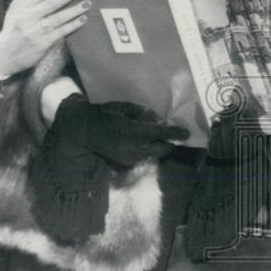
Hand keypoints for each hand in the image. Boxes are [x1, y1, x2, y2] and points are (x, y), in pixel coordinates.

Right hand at [0, 0, 90, 76]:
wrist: (4, 54)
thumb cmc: (15, 29)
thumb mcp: (17, 11)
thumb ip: (33, 2)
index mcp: (21, 5)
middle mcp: (27, 17)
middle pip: (52, 3)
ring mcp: (35, 31)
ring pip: (59, 17)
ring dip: (75, 9)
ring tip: (87, 3)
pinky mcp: (42, 43)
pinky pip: (62, 31)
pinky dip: (73, 24)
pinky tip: (83, 19)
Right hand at [49, 94, 188, 169]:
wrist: (83, 132)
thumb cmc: (104, 114)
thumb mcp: (124, 108)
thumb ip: (143, 114)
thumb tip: (159, 121)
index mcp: (133, 131)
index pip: (161, 133)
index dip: (176, 133)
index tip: (187, 133)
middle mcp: (134, 147)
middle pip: (162, 148)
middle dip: (169, 142)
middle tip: (171, 134)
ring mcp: (130, 157)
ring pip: (154, 154)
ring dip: (157, 146)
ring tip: (152, 135)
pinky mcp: (126, 163)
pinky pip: (143, 156)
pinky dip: (146, 149)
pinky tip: (139, 141)